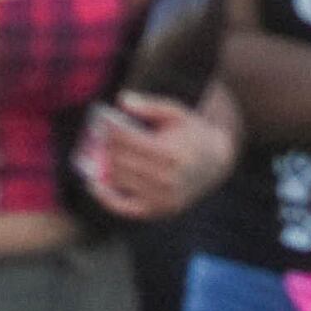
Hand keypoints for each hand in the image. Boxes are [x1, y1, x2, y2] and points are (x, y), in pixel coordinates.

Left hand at [76, 92, 236, 221]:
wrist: (215, 163)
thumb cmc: (192, 133)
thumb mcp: (176, 113)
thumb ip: (150, 107)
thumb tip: (122, 100)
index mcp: (169, 152)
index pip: (127, 140)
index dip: (110, 129)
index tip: (101, 120)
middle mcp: (165, 179)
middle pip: (120, 160)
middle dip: (105, 145)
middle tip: (95, 134)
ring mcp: (161, 198)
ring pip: (119, 180)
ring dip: (103, 165)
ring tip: (95, 152)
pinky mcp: (158, 211)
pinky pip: (125, 207)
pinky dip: (107, 197)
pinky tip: (94, 184)